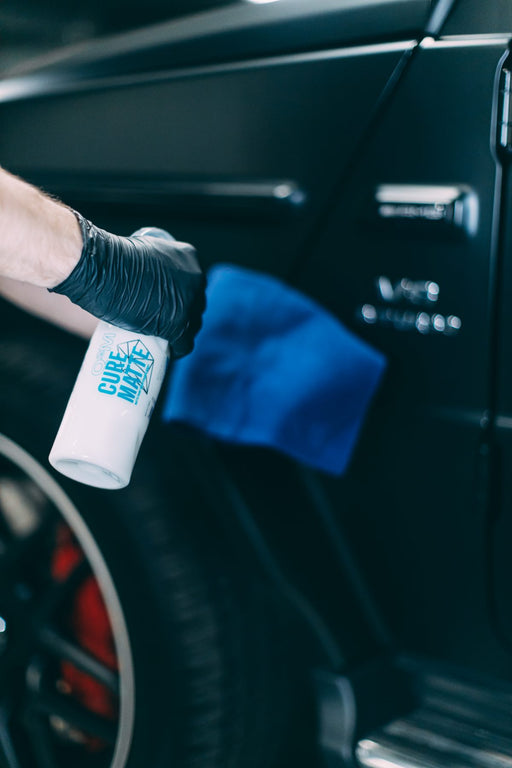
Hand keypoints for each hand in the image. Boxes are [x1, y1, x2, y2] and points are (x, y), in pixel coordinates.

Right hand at [50, 213, 205, 357]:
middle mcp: (196, 279)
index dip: (182, 297)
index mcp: (189, 257)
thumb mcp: (144, 249)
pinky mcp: (178, 325)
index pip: (193, 284)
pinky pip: (185, 344)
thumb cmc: (112, 258)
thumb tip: (147, 278)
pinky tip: (166, 351)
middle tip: (164, 321)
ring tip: (163, 338)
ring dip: (180, 333)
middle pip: (196, 305)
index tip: (169, 304)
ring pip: (192, 326)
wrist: (101, 269)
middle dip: (183, 314)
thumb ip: (155, 263)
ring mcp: (188, 303)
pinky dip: (176, 350)